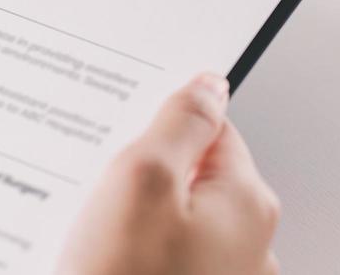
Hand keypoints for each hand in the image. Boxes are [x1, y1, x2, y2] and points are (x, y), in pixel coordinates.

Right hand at [57, 74, 279, 274]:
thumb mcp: (141, 182)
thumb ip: (180, 122)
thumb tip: (209, 84)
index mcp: (247, 203)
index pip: (211, 128)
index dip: (158, 126)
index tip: (123, 139)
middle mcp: (249, 246)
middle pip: (189, 177)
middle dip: (138, 179)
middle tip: (97, 197)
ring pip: (170, 224)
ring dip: (129, 224)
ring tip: (90, 242)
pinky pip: (162, 262)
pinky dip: (130, 259)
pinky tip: (98, 267)